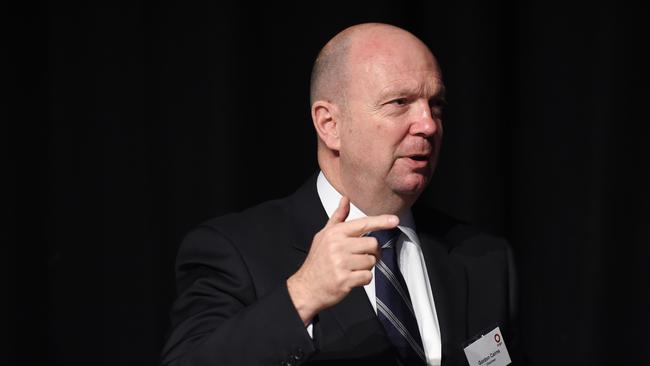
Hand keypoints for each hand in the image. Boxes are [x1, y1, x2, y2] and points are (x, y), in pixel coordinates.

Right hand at [287, 196, 398, 324]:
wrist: (306, 287)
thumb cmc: (317, 261)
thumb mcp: (324, 235)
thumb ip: (338, 218)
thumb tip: (345, 199)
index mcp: (335, 233)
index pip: (363, 224)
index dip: (381, 222)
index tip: (394, 220)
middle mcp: (338, 246)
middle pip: (373, 244)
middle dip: (371, 252)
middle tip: (360, 257)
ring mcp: (341, 263)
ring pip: (371, 261)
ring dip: (366, 266)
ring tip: (352, 268)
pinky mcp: (345, 279)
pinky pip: (367, 276)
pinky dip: (363, 279)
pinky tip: (351, 278)